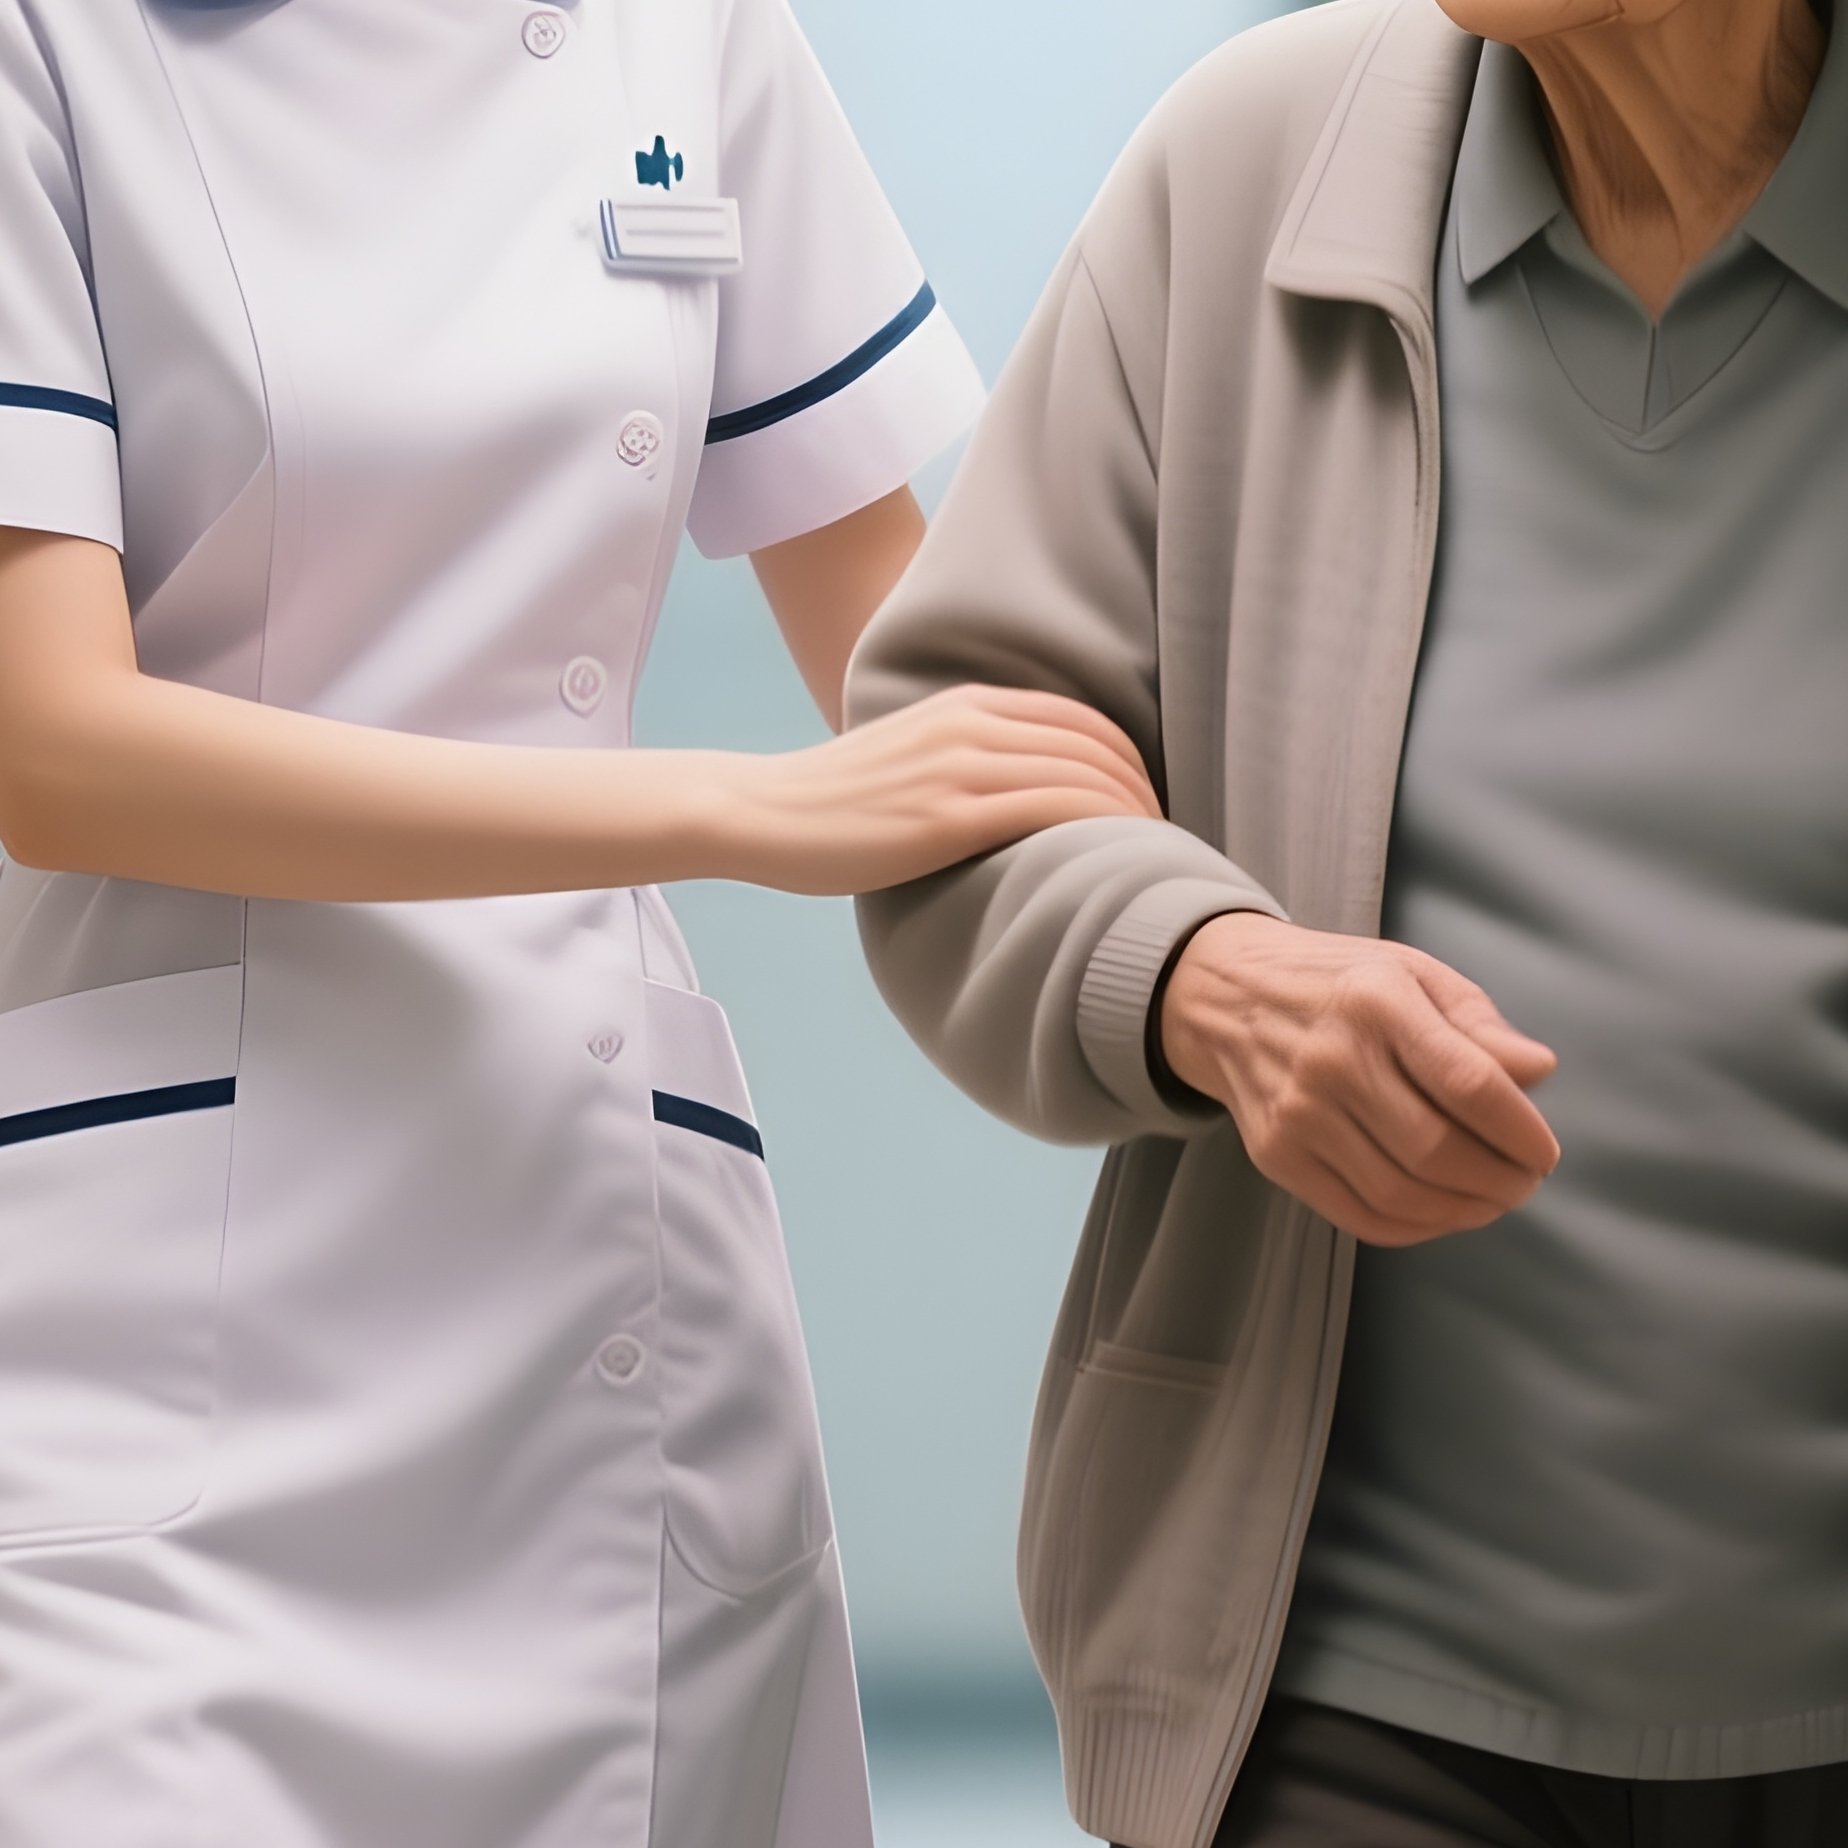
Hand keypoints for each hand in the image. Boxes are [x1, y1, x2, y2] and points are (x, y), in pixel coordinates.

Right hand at [708, 684, 1163, 895]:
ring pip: (1083, 776)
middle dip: (1146, 792)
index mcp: (968, 705)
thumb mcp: (911, 753)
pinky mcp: (946, 816)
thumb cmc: (835, 800)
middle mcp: (972, 725)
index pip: (1084, 721)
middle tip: (1167, 843)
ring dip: (1134, 818)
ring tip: (1153, 862)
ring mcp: (960, 768)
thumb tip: (1022, 796)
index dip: (1132, 762)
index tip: (1150, 807)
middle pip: (1097, 747)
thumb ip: (967, 757)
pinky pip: (1050, 809)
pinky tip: (1119, 860)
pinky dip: (1100, 829)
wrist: (763, 812)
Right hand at [1160, 912, 1559, 1246]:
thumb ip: (1477, 1022)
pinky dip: (1413, 1228)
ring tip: (1488, 1200)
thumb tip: (1538, 1071)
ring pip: (1401, 1194)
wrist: (1223, 996)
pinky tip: (1439, 1212)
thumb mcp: (1410, 972)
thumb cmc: (1335, 983)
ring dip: (1462, 1211)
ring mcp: (1297, 1114)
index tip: (1543, 1152)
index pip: (1469, 1084)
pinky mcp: (1275, 1155)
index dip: (1520, 1131)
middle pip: (1438, 1150)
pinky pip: (1358, 1215)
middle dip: (1500, 1181)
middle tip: (1523, 1182)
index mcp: (1376, 1002)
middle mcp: (1332, 1060)